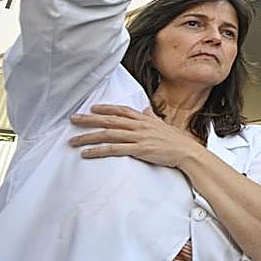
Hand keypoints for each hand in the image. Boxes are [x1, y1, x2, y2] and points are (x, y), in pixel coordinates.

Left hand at [69, 104, 202, 168]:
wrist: (187, 152)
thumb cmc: (176, 140)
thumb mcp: (163, 124)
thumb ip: (152, 117)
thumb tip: (147, 109)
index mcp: (144, 119)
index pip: (122, 110)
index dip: (106, 108)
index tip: (92, 108)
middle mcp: (139, 126)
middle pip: (109, 120)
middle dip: (89, 120)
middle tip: (73, 119)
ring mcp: (138, 137)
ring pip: (108, 134)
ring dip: (88, 137)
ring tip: (73, 140)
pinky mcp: (138, 150)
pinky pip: (114, 149)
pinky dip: (98, 151)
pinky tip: (86, 153)